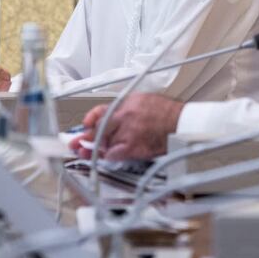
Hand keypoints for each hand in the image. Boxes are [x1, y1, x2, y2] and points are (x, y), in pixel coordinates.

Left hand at [69, 93, 183, 160]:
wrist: (181, 124)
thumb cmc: (168, 114)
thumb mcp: (144, 100)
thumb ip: (127, 107)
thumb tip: (113, 117)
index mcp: (127, 103)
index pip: (101, 110)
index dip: (90, 118)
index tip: (84, 125)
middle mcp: (124, 115)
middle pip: (99, 128)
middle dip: (86, 137)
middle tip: (76, 144)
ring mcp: (127, 131)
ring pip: (105, 142)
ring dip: (98, 149)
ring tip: (88, 153)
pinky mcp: (132, 146)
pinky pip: (113, 154)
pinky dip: (109, 157)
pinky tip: (108, 157)